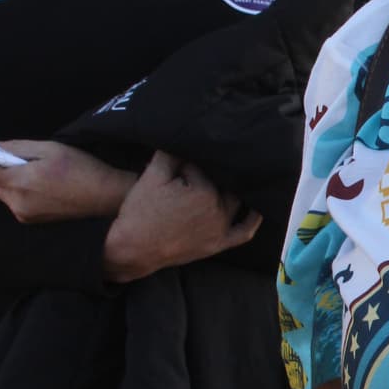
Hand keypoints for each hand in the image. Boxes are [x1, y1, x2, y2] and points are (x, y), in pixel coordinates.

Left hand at [0, 140, 134, 222]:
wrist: (108, 197)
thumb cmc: (83, 169)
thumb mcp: (50, 148)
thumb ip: (16, 148)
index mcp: (20, 183)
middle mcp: (17, 203)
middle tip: (8, 155)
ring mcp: (24, 215)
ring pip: (2, 193)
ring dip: (7, 180)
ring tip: (30, 169)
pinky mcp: (31, 221)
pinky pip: (14, 202)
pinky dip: (17, 191)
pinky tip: (37, 184)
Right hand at [103, 149, 260, 281]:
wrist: (132, 250)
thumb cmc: (139, 213)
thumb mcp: (151, 177)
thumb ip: (169, 154)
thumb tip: (181, 138)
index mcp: (203, 191)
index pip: (201, 167)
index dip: (185, 165)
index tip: (176, 168)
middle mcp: (217, 210)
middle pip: (221, 182)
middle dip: (210, 173)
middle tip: (198, 170)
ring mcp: (220, 229)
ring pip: (236, 201)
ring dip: (234, 188)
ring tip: (229, 176)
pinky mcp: (218, 244)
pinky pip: (243, 231)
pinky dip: (253, 219)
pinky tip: (257, 207)